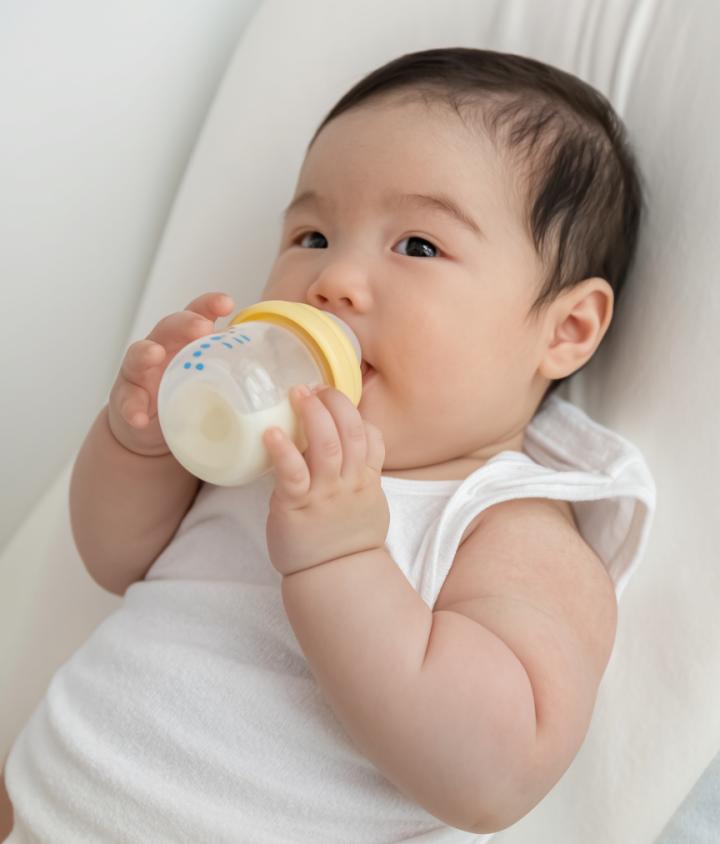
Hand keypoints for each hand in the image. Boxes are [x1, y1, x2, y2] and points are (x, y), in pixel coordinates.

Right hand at [107, 292, 234, 455]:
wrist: (157, 434)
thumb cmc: (194, 400)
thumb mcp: (220, 385)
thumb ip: (248, 377)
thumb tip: (304, 381)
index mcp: (190, 342)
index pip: (200, 313)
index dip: (210, 304)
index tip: (228, 302)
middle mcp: (165, 348)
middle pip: (170, 326)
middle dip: (184, 322)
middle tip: (200, 326)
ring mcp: (142, 372)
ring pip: (140, 354)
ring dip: (146, 353)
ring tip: (155, 355)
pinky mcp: (127, 398)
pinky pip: (126, 400)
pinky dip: (131, 407)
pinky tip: (141, 417)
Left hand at [263, 384, 388, 576]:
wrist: (334, 578)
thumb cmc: (345, 539)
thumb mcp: (367, 503)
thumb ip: (360, 473)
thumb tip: (347, 446)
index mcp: (365, 480)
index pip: (371, 437)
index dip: (355, 413)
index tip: (334, 399)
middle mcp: (349, 482)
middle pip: (352, 431)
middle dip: (335, 403)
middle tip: (314, 388)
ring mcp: (324, 493)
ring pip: (327, 445)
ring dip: (313, 415)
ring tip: (298, 393)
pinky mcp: (296, 505)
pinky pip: (292, 473)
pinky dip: (283, 450)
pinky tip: (271, 433)